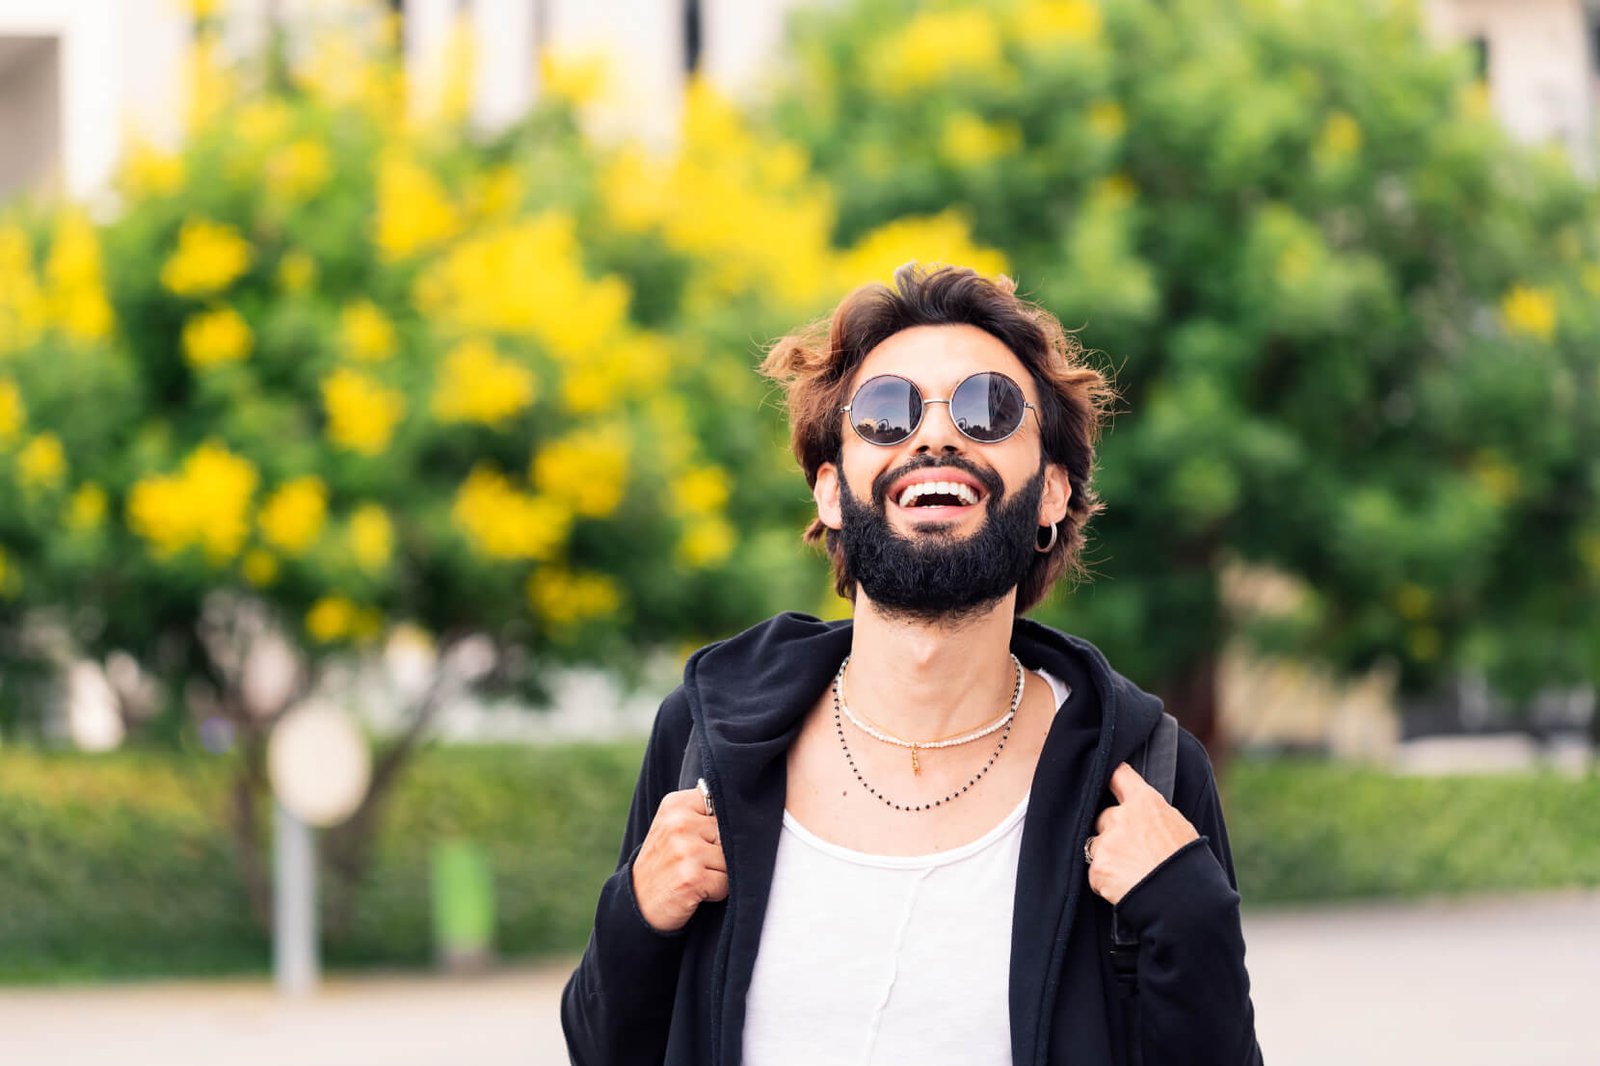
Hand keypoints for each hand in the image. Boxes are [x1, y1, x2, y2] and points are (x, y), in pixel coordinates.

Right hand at [631, 785, 728, 932]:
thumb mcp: (675, 826)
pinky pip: (726, 882)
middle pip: (729, 833)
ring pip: (730, 859)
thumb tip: (748, 815)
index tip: (705, 839)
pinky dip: (716, 892)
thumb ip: (705, 814)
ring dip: (720, 873)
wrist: (638, 903)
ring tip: (695, 876)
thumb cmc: (666, 863)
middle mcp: (679, 822)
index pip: (723, 804)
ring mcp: (684, 849)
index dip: (722, 826)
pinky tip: (696, 891)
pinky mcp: (691, 877)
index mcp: (676, 804)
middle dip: (721, 852)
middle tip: (696, 862)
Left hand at [1085, 762, 1198, 905]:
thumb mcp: (1180, 828)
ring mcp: (1107, 842)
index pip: (1119, 775)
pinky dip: (1107, 882)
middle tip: (1134, 853)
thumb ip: (1156, 815)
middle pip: (1104, 817)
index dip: (1110, 777)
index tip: (1105, 780)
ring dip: (1109, 858)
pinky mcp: (1098, 867)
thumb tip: (1147, 813)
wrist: (1184, 902)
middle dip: (1113, 833)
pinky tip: (1127, 888)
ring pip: (1098, 846)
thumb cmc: (1189, 866)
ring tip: (1133, 874)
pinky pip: (1096, 873)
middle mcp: (1121, 817)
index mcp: (1145, 802)